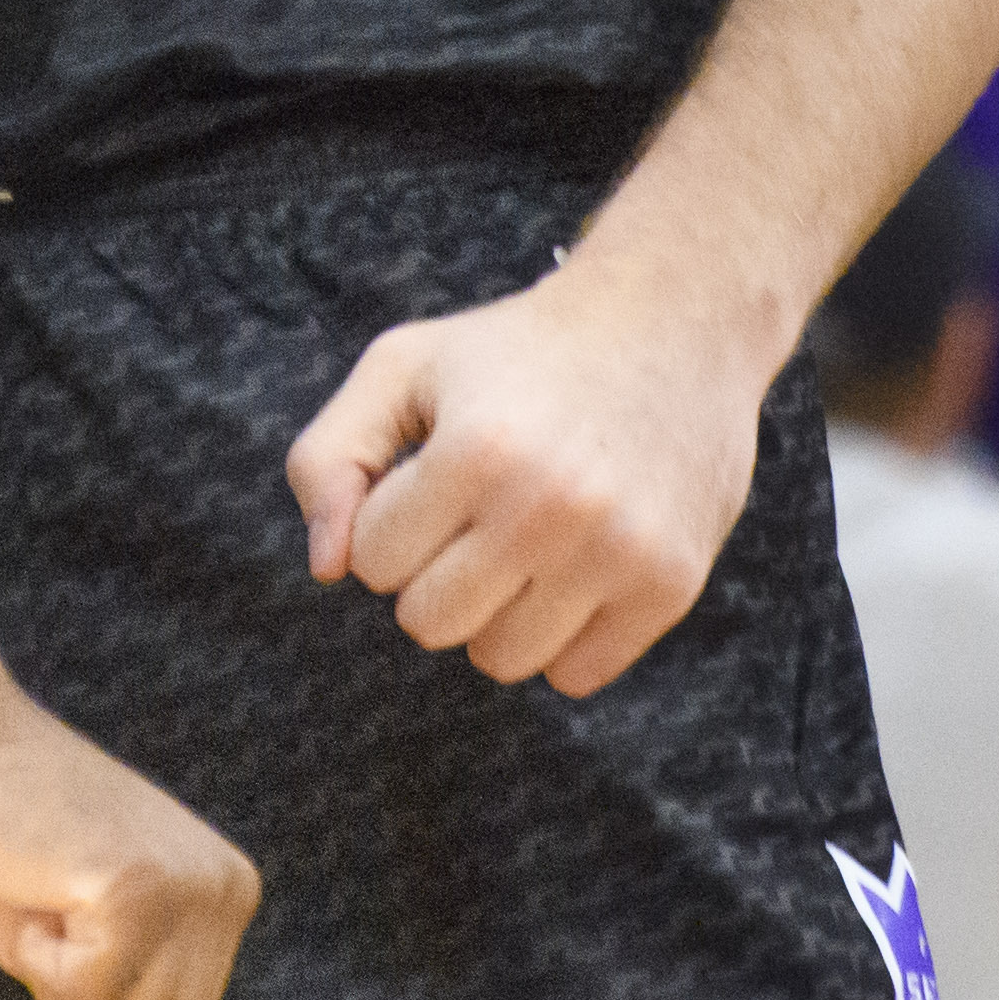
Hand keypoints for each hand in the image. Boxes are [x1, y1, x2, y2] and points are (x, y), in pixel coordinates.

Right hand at [0, 706, 257, 999]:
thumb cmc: (5, 842)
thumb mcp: (63, 959)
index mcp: (224, 902)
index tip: (67, 924)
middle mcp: (226, 893)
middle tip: (53, 912)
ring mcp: (190, 889)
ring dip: (62, 983)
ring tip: (48, 899)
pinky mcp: (139, 890)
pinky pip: (86, 994)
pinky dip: (41, 962)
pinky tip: (37, 890)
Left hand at [285, 253, 772, 694]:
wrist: (669, 324)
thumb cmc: (513, 353)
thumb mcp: (402, 367)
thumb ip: (329, 459)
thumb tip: (328, 568)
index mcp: (475, 450)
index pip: (370, 561)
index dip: (390, 521)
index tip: (430, 478)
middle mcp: (550, 508)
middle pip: (428, 623)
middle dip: (431, 575)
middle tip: (473, 515)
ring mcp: (619, 552)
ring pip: (501, 660)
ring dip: (494, 612)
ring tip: (522, 540)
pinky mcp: (670, 586)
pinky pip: (575, 675)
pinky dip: (561, 636)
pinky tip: (573, 567)